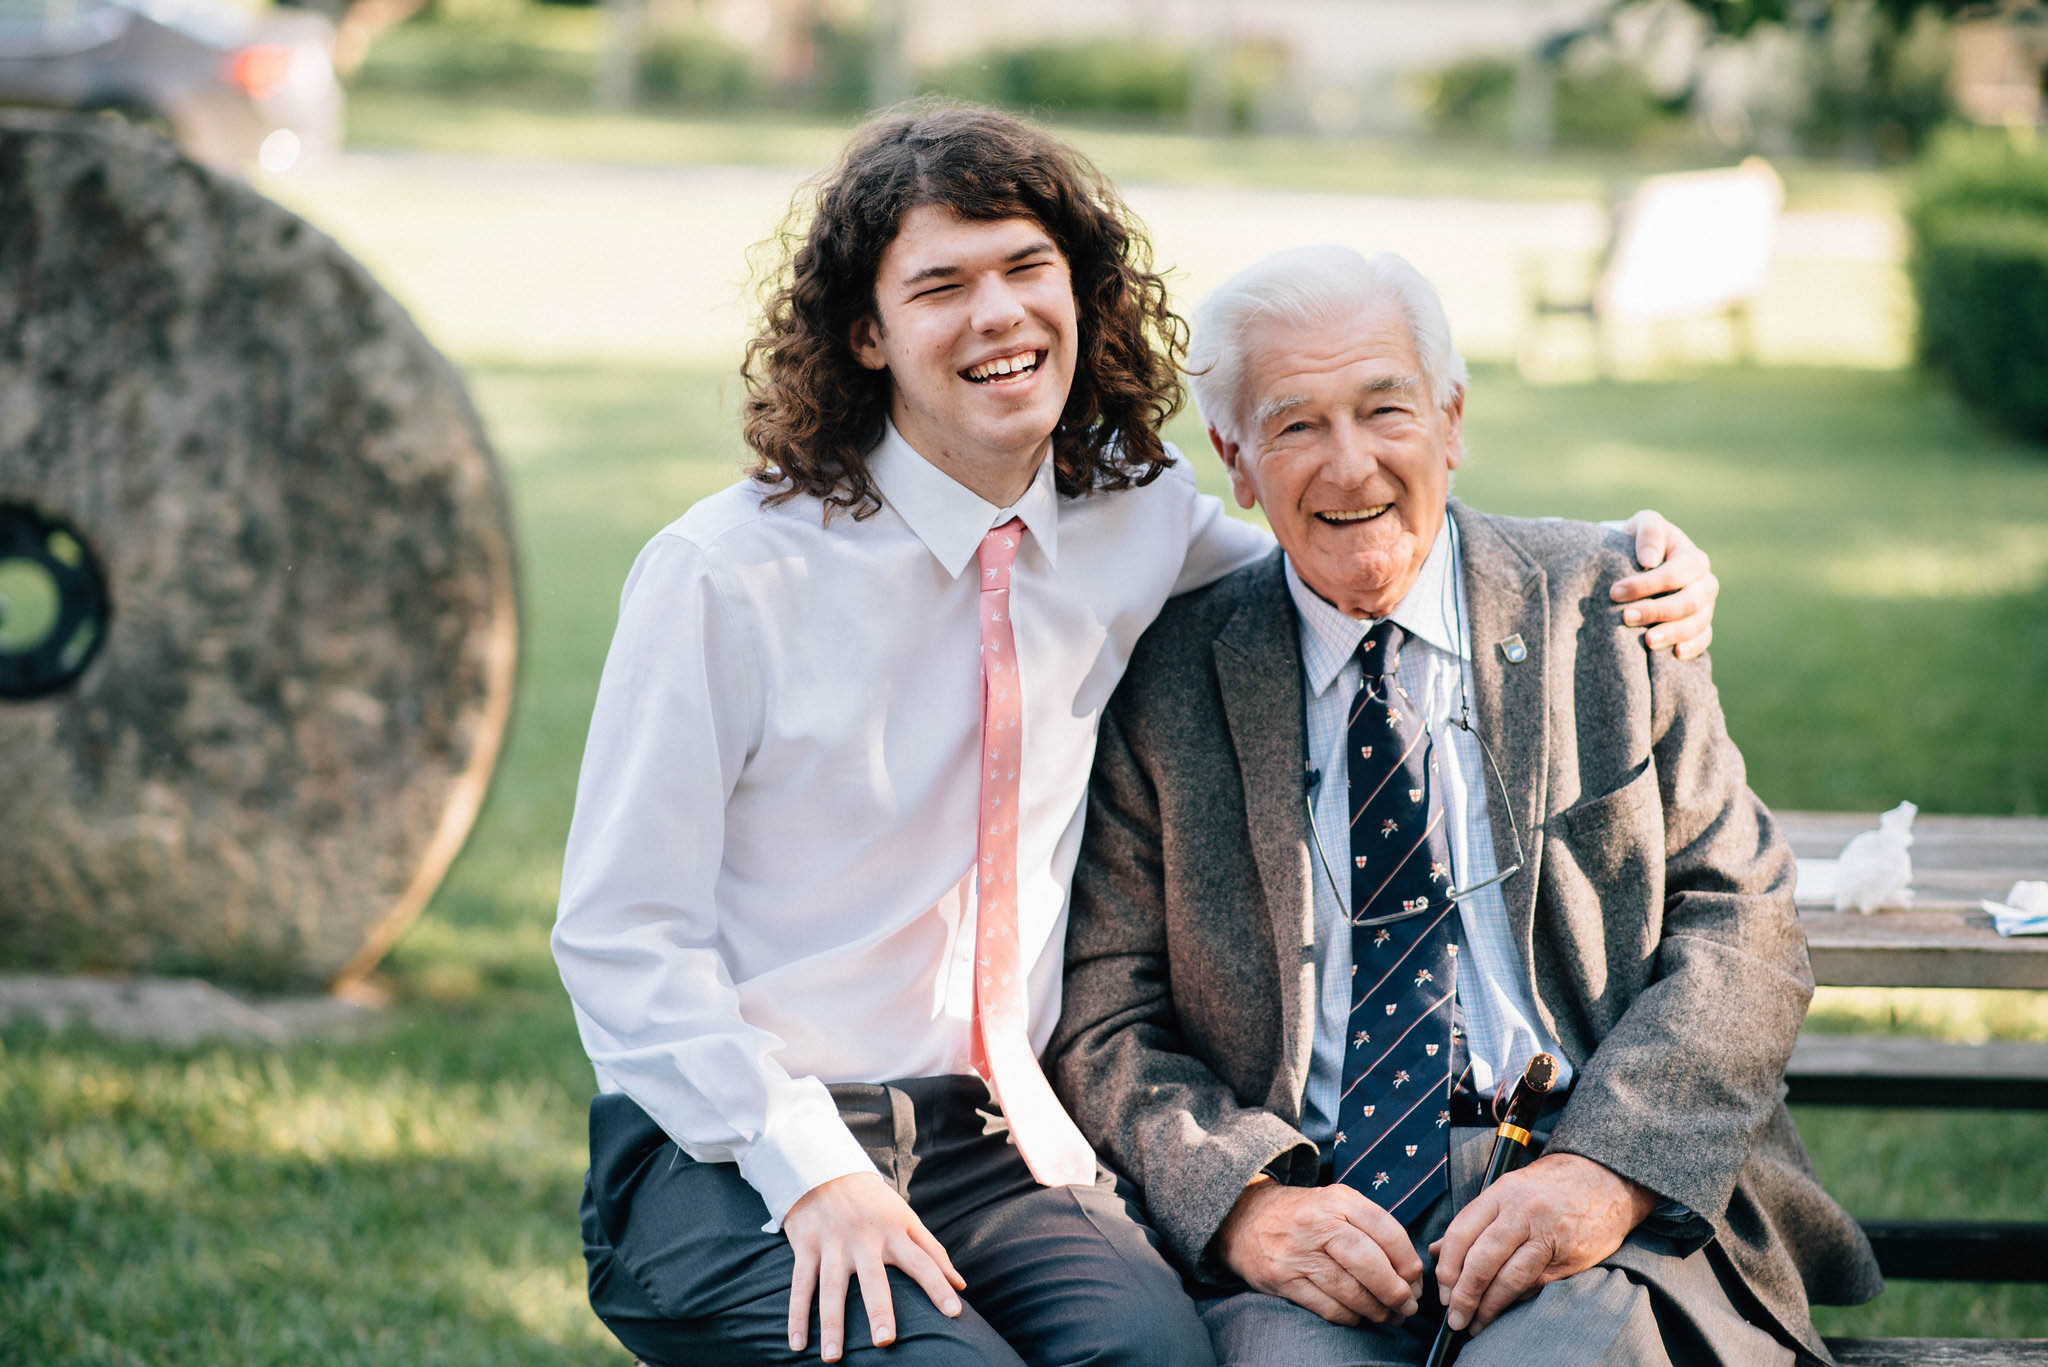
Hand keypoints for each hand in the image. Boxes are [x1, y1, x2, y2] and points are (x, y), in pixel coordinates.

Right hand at [782, 1171, 965, 1361]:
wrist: (823, 1169)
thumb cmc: (873, 1202)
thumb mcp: (906, 1218)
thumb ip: (933, 1251)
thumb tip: (961, 1285)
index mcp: (894, 1232)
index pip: (922, 1262)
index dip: (939, 1286)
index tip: (955, 1313)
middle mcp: (864, 1240)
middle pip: (873, 1279)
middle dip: (878, 1309)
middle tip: (885, 1341)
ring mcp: (833, 1244)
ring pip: (831, 1288)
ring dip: (831, 1323)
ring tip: (833, 1357)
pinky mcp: (806, 1246)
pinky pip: (800, 1285)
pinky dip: (796, 1315)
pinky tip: (797, 1344)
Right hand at [1214, 1177, 1422, 1325]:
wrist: (1245, 1218)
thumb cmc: (1304, 1216)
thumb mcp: (1337, 1205)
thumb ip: (1372, 1230)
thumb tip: (1410, 1274)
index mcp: (1338, 1200)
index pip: (1387, 1231)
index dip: (1408, 1262)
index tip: (1416, 1280)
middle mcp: (1318, 1223)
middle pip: (1369, 1263)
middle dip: (1395, 1291)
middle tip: (1407, 1305)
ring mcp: (1297, 1253)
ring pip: (1349, 1290)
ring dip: (1376, 1310)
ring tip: (1387, 1315)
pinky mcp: (1283, 1279)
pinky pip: (1327, 1307)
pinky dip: (1350, 1317)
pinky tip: (1358, 1315)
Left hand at [1428, 1153, 1654, 1335]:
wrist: (1603, 1180)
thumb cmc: (1546, 1189)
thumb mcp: (1506, 1193)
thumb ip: (1472, 1223)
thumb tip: (1435, 1252)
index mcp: (1501, 1193)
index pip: (1461, 1233)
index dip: (1447, 1268)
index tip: (1442, 1292)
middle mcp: (1522, 1212)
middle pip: (1482, 1259)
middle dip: (1464, 1294)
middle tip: (1454, 1318)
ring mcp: (1548, 1235)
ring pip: (1510, 1278)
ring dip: (1489, 1307)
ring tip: (1476, 1325)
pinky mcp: (1570, 1257)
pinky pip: (1536, 1285)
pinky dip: (1516, 1300)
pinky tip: (1504, 1311)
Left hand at [1610, 509, 1718, 659]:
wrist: (1636, 560)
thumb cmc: (1638, 541)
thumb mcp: (1641, 524)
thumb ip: (1648, 532)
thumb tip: (1649, 560)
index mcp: (1692, 557)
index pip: (1677, 573)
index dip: (1647, 584)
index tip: (1615, 592)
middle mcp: (1704, 582)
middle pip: (1690, 601)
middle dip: (1657, 611)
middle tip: (1625, 617)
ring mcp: (1705, 606)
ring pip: (1698, 623)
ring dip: (1672, 633)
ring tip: (1646, 642)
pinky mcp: (1701, 625)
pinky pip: (1704, 638)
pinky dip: (1692, 647)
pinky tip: (1674, 653)